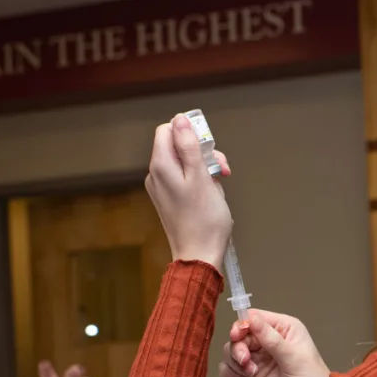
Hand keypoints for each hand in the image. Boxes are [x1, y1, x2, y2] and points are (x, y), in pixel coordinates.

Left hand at [146, 114, 234, 266]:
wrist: (199, 256)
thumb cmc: (204, 220)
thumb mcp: (201, 177)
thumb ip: (189, 146)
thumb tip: (179, 120)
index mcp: (161, 166)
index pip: (168, 130)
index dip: (189, 132)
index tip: (209, 147)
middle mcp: (156, 175)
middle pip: (177, 146)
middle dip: (202, 151)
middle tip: (221, 169)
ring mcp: (161, 188)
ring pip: (183, 163)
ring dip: (204, 167)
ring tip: (219, 184)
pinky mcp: (169, 200)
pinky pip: (183, 179)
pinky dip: (199, 181)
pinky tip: (211, 194)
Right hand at [219, 310, 330, 376]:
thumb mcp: (293, 357)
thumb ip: (270, 338)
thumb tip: (251, 317)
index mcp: (283, 329)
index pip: (254, 317)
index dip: (242, 324)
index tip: (237, 335)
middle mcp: (268, 341)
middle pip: (240, 334)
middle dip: (238, 347)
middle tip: (245, 360)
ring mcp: (258, 358)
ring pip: (232, 350)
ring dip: (235, 360)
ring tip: (250, 372)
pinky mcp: (250, 376)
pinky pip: (230, 368)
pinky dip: (231, 371)